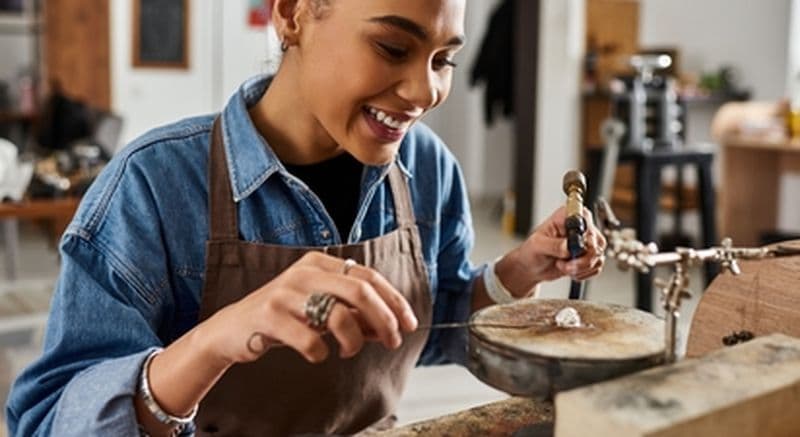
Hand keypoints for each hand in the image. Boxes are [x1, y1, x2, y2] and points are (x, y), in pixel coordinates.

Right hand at [198, 252, 418, 365]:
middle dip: (385, 319)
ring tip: (350, 350)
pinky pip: (311, 340)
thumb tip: (391, 326)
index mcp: (320, 262)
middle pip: (361, 291)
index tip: (410, 323)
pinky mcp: (269, 315)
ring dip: (355, 340)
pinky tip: (318, 354)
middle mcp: (305, 271)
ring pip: (339, 315)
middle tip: (393, 341)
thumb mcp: (320, 310)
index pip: (369, 277)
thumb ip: (354, 314)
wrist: (232, 329)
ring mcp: (285, 292)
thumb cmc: (283, 318)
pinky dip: (322, 353)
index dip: (395, 301)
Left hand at [499, 206, 606, 293]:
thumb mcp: (537, 245)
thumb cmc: (532, 251)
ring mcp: (588, 241)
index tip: (574, 247)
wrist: (533, 267)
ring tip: (563, 266)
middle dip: (582, 259)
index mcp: (568, 215)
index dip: (583, 235)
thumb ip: (553, 245)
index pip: (586, 220)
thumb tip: (567, 246)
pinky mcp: (591, 255)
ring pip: (598, 256)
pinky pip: (597, 266)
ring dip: (581, 268)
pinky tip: (570, 271)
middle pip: (596, 242)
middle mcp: (581, 226)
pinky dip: (583, 273)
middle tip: (566, 266)